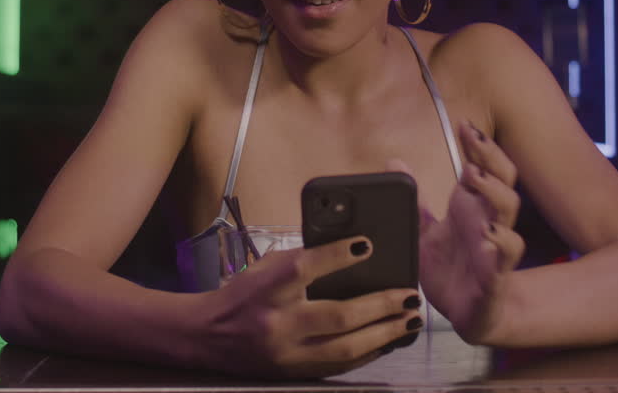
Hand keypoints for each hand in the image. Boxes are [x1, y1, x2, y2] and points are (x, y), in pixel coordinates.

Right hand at [201, 236, 423, 378]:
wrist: (207, 337)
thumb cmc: (243, 295)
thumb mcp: (266, 268)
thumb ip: (303, 261)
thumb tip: (352, 251)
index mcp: (267, 288)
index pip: (305, 267)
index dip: (337, 255)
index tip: (367, 245)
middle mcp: (277, 323)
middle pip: (337, 315)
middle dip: (380, 305)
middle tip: (410, 295)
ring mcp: (286, 353)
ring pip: (345, 348)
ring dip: (384, 334)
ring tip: (410, 321)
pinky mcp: (294, 372)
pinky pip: (339, 366)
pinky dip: (368, 353)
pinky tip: (388, 341)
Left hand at [417, 121, 525, 343]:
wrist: (466, 314)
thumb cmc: (450, 269)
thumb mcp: (422, 233)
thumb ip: (413, 201)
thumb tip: (394, 163)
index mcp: (471, 208)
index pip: (480, 167)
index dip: (476, 146)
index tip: (463, 123)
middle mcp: (487, 221)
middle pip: (503, 180)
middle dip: (491, 158)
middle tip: (472, 140)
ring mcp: (494, 247)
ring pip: (509, 212)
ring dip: (494, 192)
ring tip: (472, 176)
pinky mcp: (495, 276)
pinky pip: (505, 257)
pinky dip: (500, 244)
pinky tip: (488, 234)